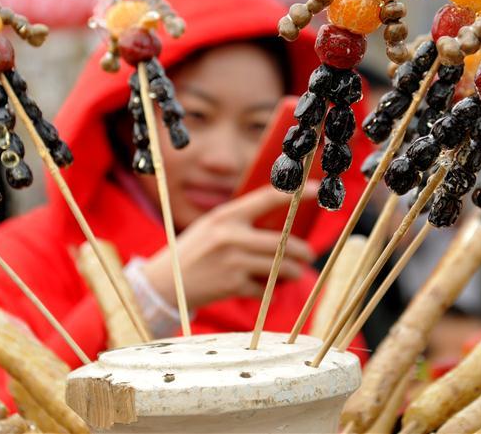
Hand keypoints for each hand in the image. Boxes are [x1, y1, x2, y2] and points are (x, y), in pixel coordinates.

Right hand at [142, 183, 316, 310]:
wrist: (165, 283)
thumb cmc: (194, 251)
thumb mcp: (212, 226)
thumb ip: (240, 221)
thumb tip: (281, 221)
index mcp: (226, 216)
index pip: (266, 198)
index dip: (294, 193)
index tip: (316, 190)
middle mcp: (230, 236)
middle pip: (282, 243)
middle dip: (302, 251)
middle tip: (307, 255)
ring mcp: (232, 261)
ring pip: (279, 267)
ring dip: (291, 272)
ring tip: (293, 272)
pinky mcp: (232, 285)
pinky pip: (264, 288)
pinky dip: (268, 291)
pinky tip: (265, 290)